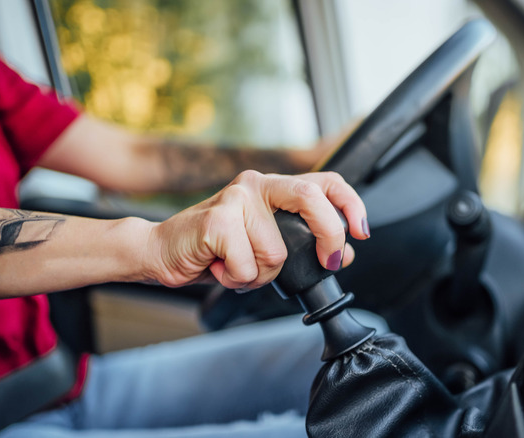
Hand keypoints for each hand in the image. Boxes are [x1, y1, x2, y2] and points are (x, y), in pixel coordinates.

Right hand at [144, 171, 368, 289]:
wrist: (162, 251)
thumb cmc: (217, 250)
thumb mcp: (268, 245)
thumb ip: (304, 243)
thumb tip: (344, 252)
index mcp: (274, 188)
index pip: (325, 182)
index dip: (350, 204)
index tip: (361, 232)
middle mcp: (257, 184)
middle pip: (311, 200)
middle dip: (328, 236)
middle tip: (326, 263)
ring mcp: (236, 198)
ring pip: (277, 253)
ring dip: (260, 275)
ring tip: (237, 266)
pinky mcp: (217, 219)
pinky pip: (248, 266)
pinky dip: (237, 279)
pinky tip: (220, 267)